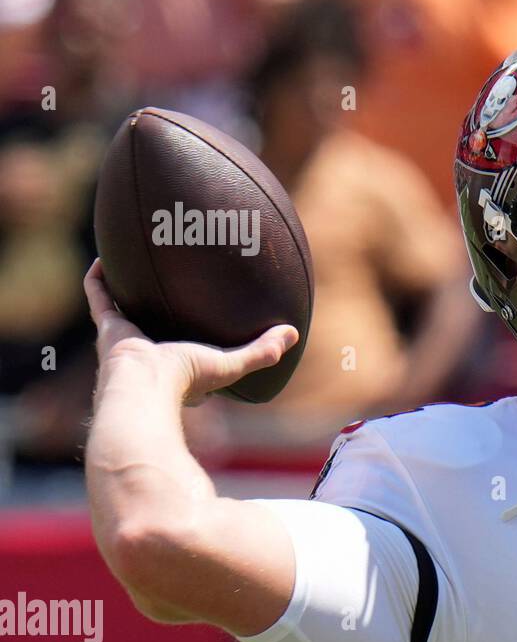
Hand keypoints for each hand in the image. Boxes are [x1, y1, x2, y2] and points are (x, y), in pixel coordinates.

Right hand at [84, 258, 298, 406]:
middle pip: (154, 326)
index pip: (189, 355)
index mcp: (177, 368)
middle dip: (159, 307)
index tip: (207, 321)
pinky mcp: (108, 327)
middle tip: (171, 283)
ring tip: (134, 266)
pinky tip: (106, 257)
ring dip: (127, 289)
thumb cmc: (187, 379)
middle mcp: (149, 353)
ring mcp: (126, 340)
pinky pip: (99, 297)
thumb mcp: (232, 364)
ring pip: (124, 310)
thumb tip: (293, 334)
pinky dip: (99, 279)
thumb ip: (263, 351)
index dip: (198, 343)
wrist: (145, 384)